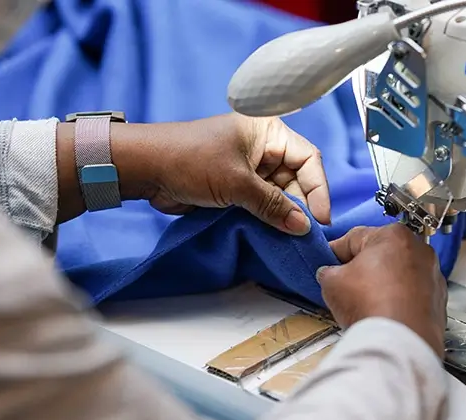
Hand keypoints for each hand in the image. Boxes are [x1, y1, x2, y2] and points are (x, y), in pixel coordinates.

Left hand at [56, 116, 330, 233]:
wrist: (146, 169)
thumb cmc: (190, 161)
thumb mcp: (237, 183)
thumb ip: (273, 206)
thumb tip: (304, 227)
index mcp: (268, 132)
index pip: (309, 159)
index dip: (318, 190)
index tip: (319, 220)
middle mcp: (264, 149)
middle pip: (297, 180)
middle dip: (302, 207)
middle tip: (305, 235)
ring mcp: (250, 170)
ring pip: (281, 196)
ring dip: (285, 217)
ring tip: (292, 240)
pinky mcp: (237, 189)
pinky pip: (263, 206)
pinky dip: (269, 221)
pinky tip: (276, 238)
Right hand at [317, 225, 447, 356]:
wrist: (400, 342)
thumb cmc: (372, 306)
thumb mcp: (332, 283)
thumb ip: (329, 272)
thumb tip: (330, 274)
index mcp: (393, 235)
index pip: (354, 238)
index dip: (335, 252)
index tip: (326, 262)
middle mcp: (420, 251)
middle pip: (380, 255)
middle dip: (362, 269)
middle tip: (344, 286)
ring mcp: (433, 277)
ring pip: (399, 276)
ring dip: (383, 286)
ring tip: (365, 305)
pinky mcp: (438, 302)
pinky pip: (412, 297)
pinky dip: (399, 303)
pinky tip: (385, 315)